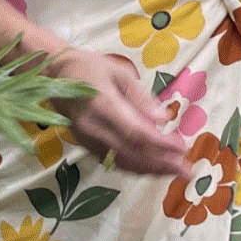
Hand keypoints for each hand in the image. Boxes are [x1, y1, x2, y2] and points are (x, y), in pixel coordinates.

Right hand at [50, 48, 190, 178]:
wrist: (53, 75)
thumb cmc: (89, 67)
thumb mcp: (119, 72)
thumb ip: (141, 98)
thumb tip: (164, 118)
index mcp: (103, 106)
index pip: (136, 132)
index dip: (161, 144)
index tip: (183, 148)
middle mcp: (94, 128)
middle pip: (132, 153)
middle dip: (162, 164)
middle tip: (187, 170)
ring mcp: (88, 140)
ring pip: (123, 162)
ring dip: (152, 170)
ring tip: (175, 172)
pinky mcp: (86, 145)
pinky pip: (114, 162)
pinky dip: (136, 168)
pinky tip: (153, 169)